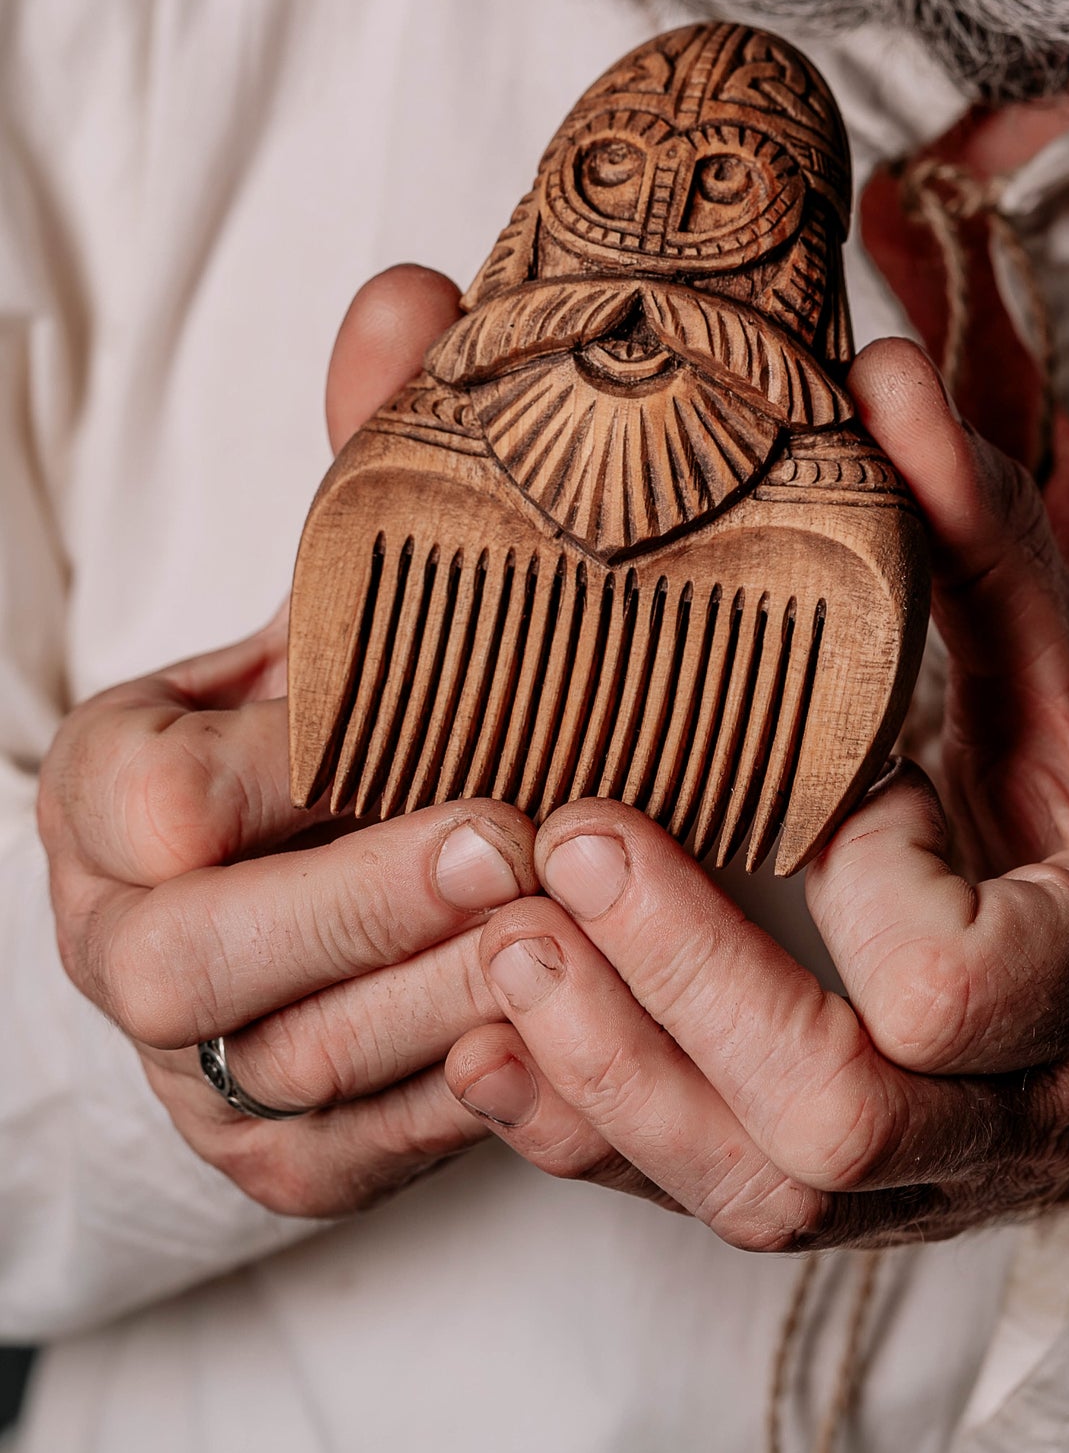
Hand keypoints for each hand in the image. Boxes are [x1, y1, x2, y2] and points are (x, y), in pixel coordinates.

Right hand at [37, 267, 573, 1218]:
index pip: (153, 799)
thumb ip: (376, 451)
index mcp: (103, 782)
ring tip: (582, 942)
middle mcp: (111, 934)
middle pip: (196, 965)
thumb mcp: (354, 580)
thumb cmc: (346, 699)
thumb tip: (419, 293)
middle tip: (524, 856)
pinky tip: (554, 1043)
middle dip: (366, 911)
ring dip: (437, 1010)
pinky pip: (346, 1159)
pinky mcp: (264, 1153)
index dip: (302, 789)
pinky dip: (450, 1108)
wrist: (335, 847)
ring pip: (285, 1073)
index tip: (470, 767)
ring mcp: (181, 1062)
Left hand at [443, 341, 1068, 1249]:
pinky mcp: (846, 1201)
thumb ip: (980, 538)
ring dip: (613, 1072)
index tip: (810, 781)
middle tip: (566, 844)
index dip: (857, 882)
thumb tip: (882, 373)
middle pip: (835, 1119)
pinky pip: (708, 1208)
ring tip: (503, 942)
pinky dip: (596, 1134)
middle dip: (682, 982)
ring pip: (757, 1191)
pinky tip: (498, 1047)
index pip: (954, 983)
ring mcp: (926, 1179)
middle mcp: (1014, 1106)